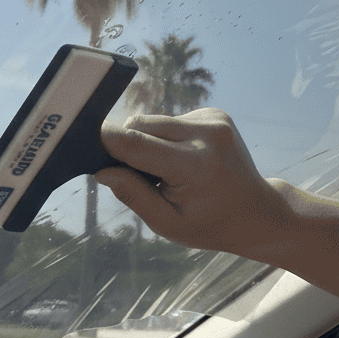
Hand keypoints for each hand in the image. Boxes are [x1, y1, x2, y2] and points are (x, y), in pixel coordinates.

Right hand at [95, 108, 291, 257]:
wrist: (257, 211)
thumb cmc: (209, 225)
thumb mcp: (166, 224)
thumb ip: (133, 195)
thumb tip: (101, 170)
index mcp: (194, 165)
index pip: (135, 144)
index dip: (104, 143)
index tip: (81, 146)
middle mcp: (206, 133)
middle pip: (139, 125)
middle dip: (126, 147)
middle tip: (137, 177)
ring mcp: (213, 119)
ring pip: (152, 121)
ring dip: (146, 143)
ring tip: (164, 172)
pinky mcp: (214, 113)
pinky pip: (169, 121)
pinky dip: (164, 139)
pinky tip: (180, 160)